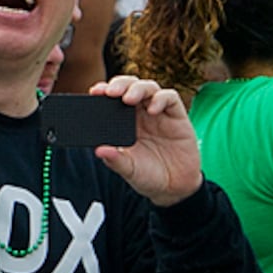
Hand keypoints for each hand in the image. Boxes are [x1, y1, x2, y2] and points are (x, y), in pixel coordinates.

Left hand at [83, 74, 203, 203]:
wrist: (174, 188)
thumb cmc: (149, 175)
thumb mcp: (129, 170)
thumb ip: (115, 160)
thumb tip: (99, 150)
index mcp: (124, 122)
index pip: (113, 98)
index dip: (104, 90)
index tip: (95, 92)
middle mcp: (141, 114)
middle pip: (130, 86)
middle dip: (120, 84)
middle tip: (111, 92)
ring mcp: (159, 113)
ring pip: (149, 87)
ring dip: (138, 88)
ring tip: (129, 99)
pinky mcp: (177, 117)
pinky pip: (170, 98)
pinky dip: (161, 99)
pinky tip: (153, 110)